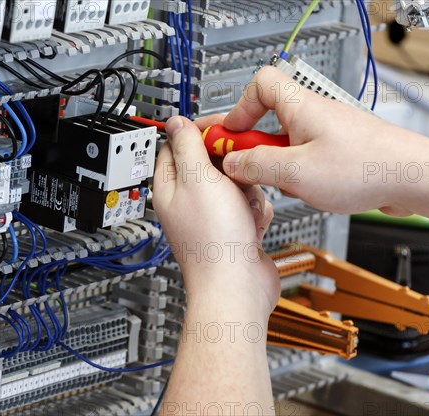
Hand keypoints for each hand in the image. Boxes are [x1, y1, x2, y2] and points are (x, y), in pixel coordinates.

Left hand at [153, 116, 279, 318]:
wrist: (239, 286)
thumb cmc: (214, 241)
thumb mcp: (199, 178)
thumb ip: (188, 145)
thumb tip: (176, 122)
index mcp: (172, 187)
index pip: (178, 144)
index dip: (201, 132)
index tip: (224, 128)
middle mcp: (190, 201)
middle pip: (213, 162)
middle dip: (233, 167)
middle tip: (239, 175)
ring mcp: (215, 216)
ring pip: (237, 182)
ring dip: (249, 191)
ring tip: (245, 209)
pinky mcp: (235, 228)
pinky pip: (251, 204)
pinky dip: (257, 211)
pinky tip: (253, 225)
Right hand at [204, 66, 428, 215]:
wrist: (414, 178)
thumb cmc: (367, 167)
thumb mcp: (296, 172)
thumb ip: (257, 166)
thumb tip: (232, 162)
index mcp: (301, 107)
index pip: (260, 84)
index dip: (239, 107)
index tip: (229, 135)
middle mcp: (315, 115)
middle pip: (270, 120)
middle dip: (256, 148)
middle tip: (247, 170)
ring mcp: (329, 134)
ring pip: (288, 145)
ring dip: (279, 167)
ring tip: (287, 186)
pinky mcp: (340, 154)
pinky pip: (307, 159)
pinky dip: (300, 176)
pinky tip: (309, 192)